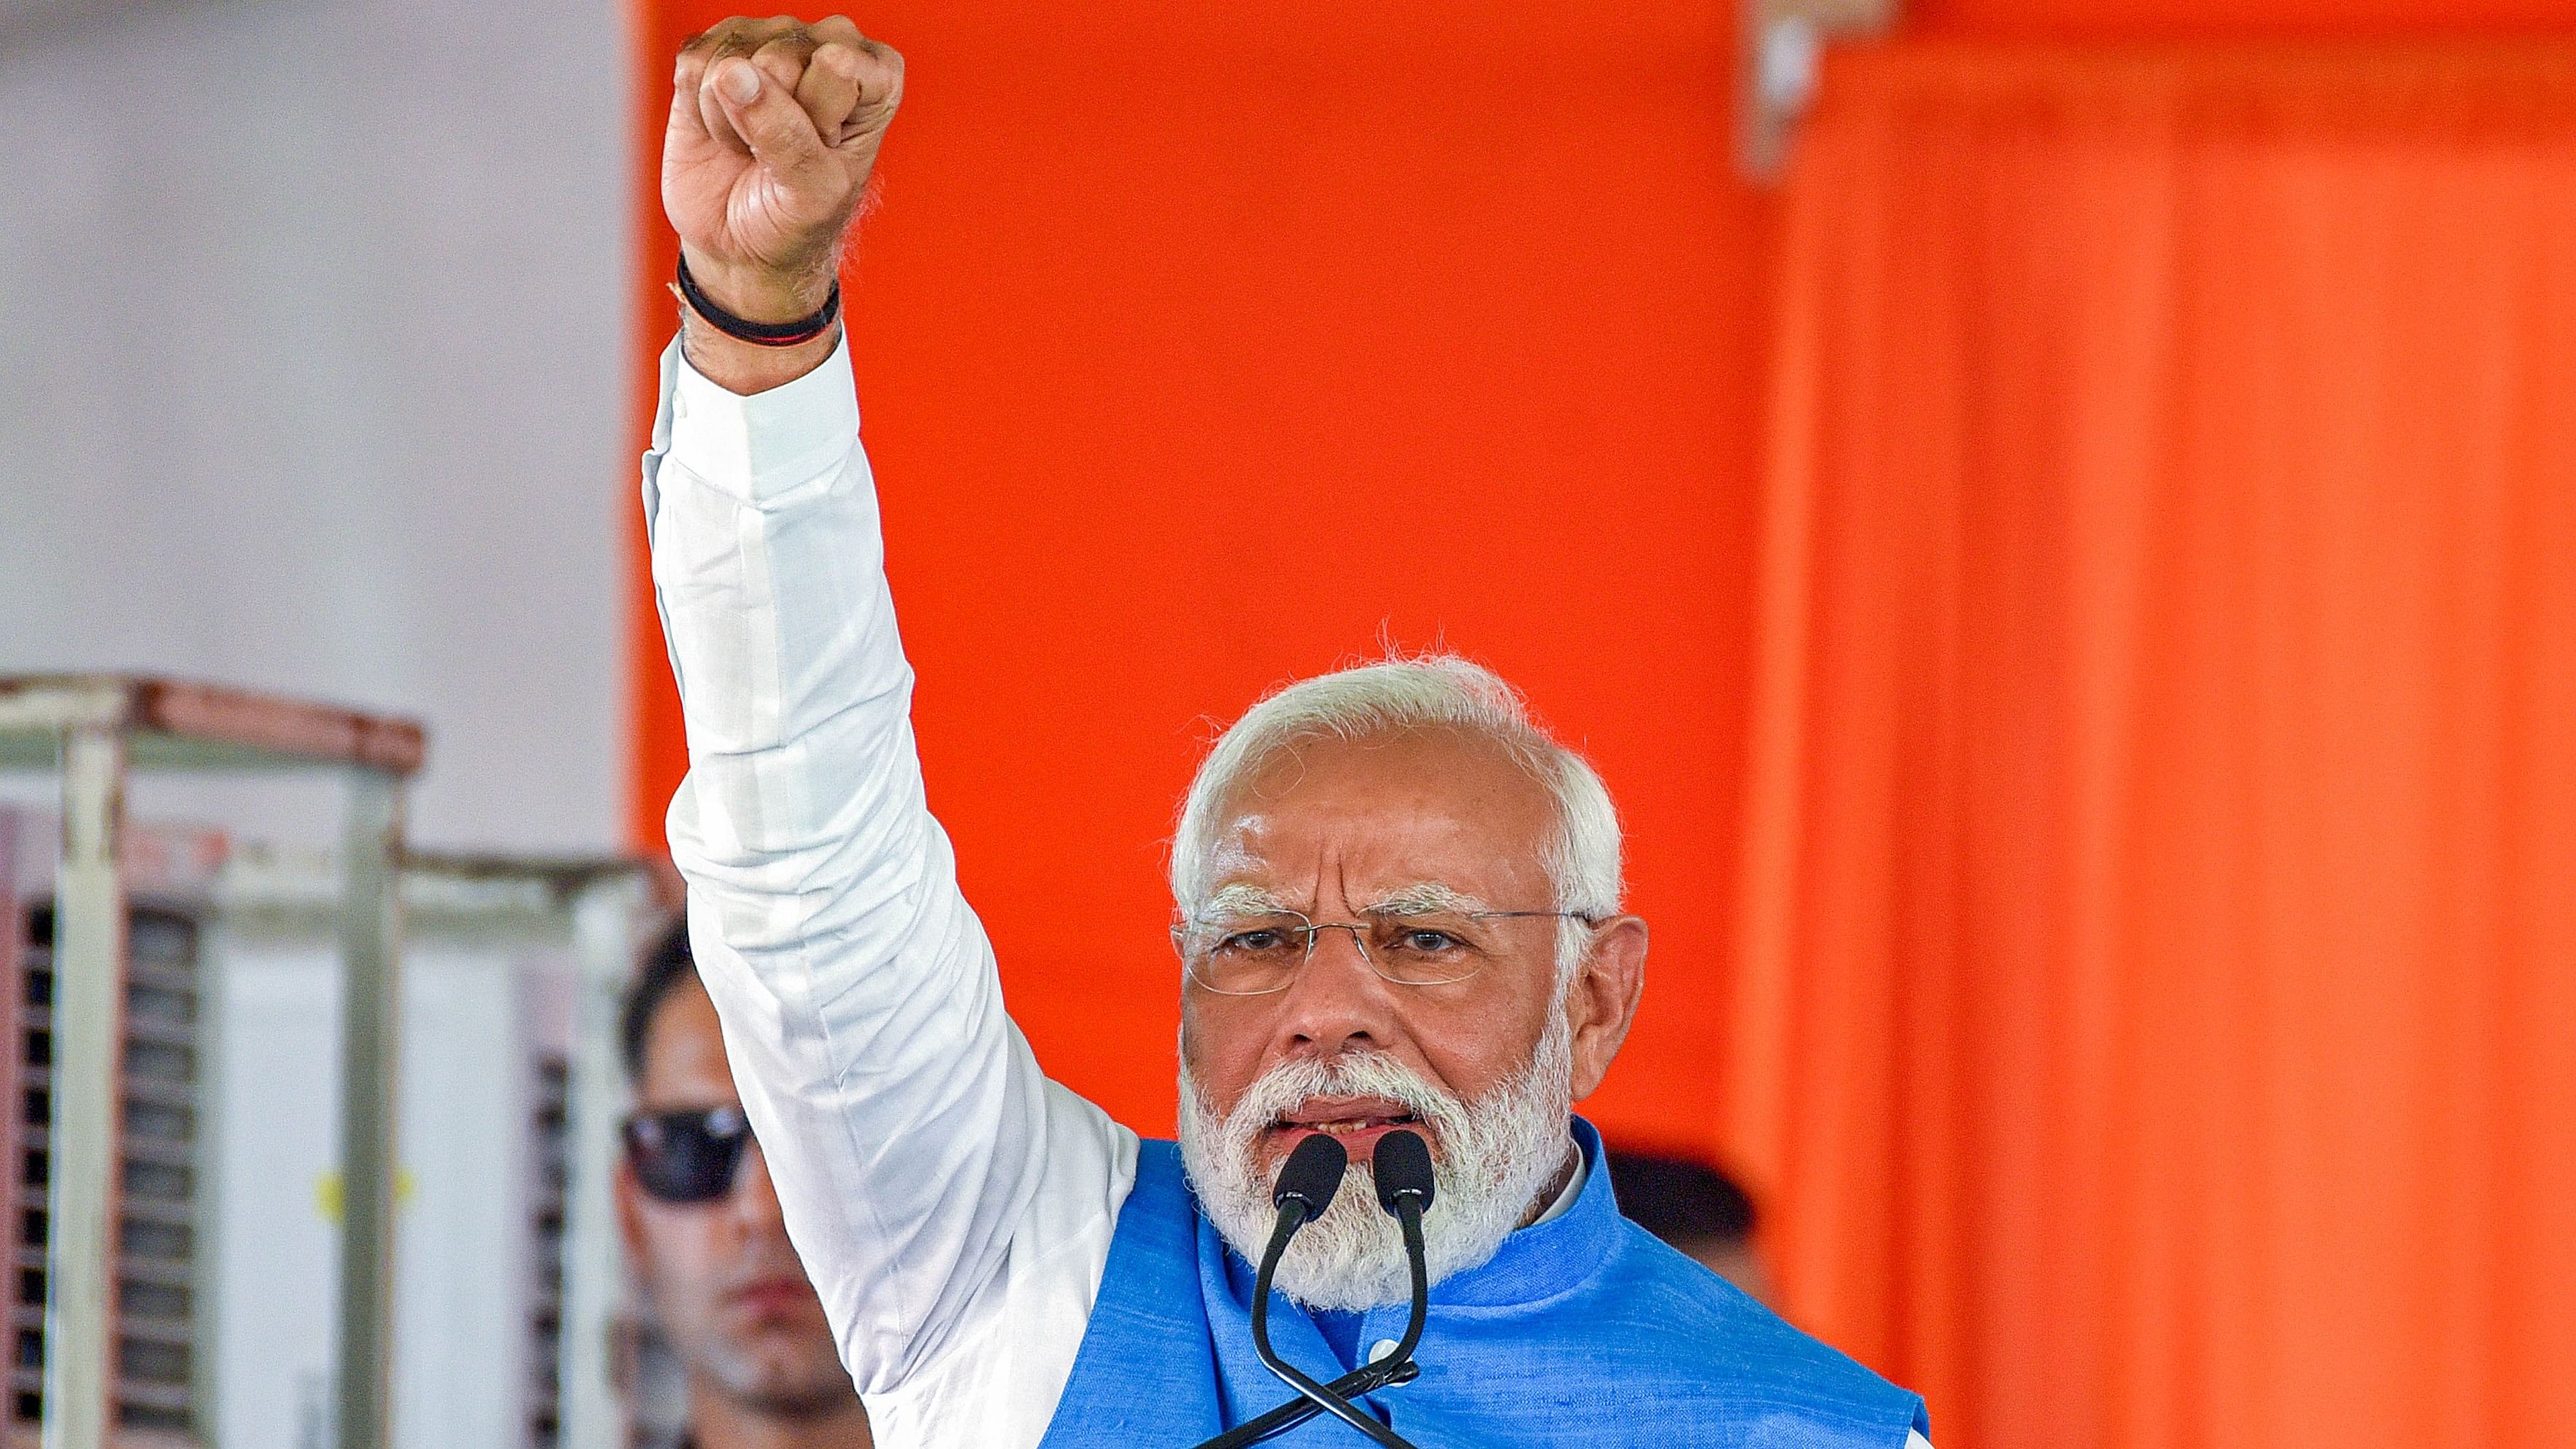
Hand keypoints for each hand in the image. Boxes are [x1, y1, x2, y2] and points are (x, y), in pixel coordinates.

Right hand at [663, 16, 902, 326]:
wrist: (740, 244)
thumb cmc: (795, 219)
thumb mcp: (813, 193)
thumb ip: (786, 135)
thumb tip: (735, 74)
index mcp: (872, 76)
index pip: (840, 62)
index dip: (821, 113)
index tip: (823, 146)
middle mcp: (822, 46)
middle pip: (779, 57)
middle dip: (771, 118)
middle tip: (780, 152)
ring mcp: (764, 43)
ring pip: (730, 58)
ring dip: (730, 118)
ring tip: (752, 145)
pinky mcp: (711, 55)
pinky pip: (693, 63)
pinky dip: (699, 109)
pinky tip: (723, 129)